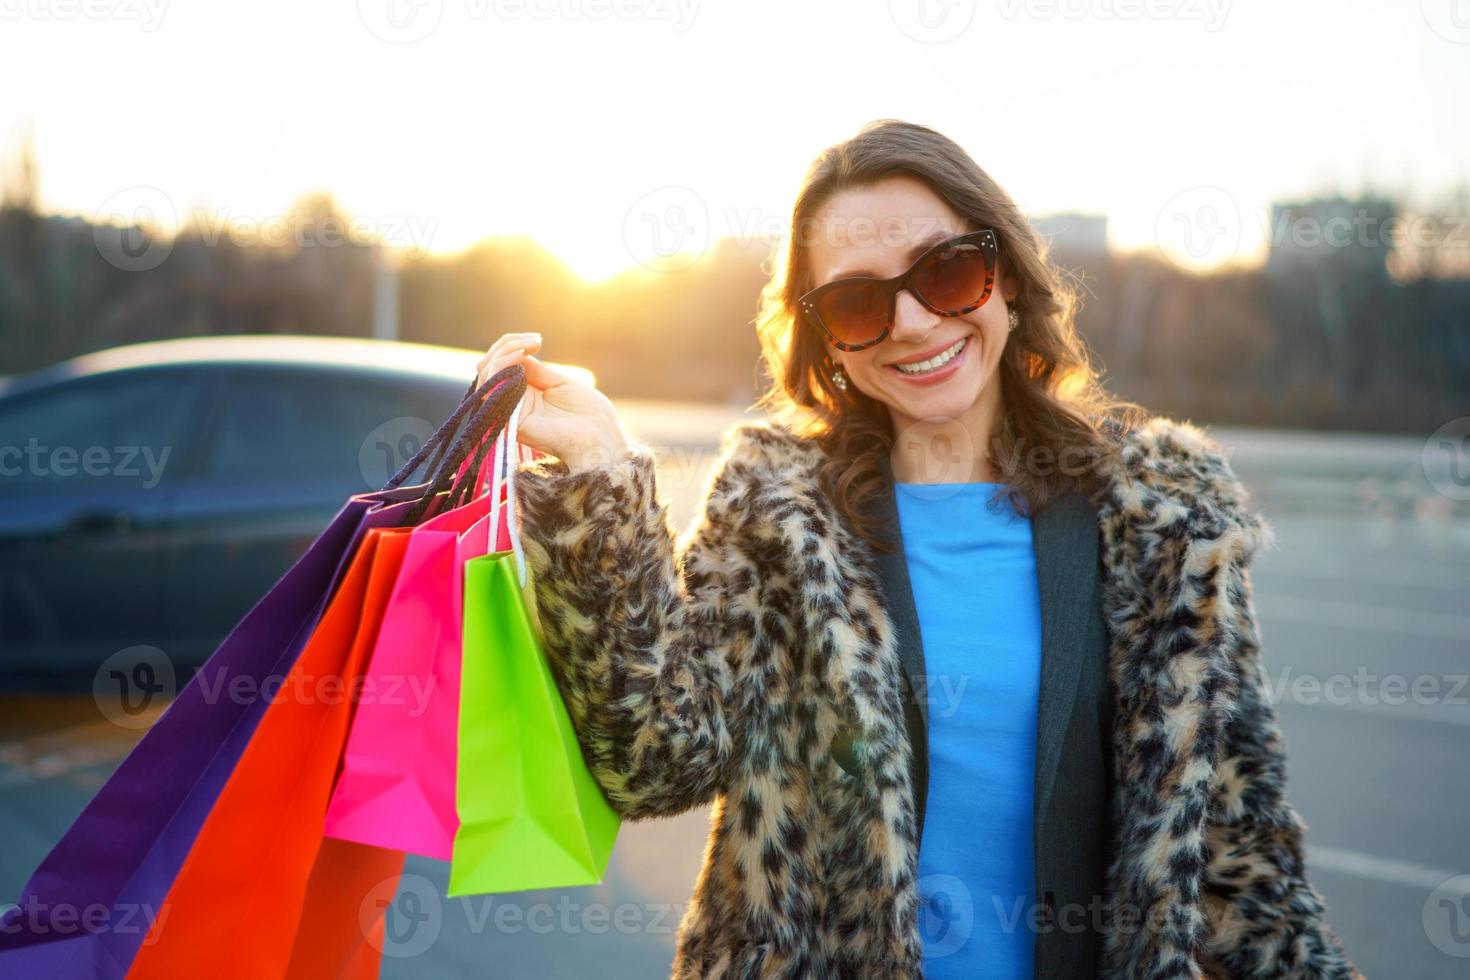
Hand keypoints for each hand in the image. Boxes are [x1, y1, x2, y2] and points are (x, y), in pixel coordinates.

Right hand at [477, 333, 628, 473]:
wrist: (602, 439)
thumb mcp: (560, 384)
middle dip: (506, 345)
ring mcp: (510, 412)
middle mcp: (513, 403)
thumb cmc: (589, 415)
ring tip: (526, 347)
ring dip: (504, 352)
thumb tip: (517, 352)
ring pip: (486, 376)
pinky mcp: (511, 420)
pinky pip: (492, 389)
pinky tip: (520, 356)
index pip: (502, 366)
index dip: (513, 345)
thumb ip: (535, 370)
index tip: (537, 340)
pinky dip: (501, 367)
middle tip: (533, 341)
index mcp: (526, 395)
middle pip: (489, 368)